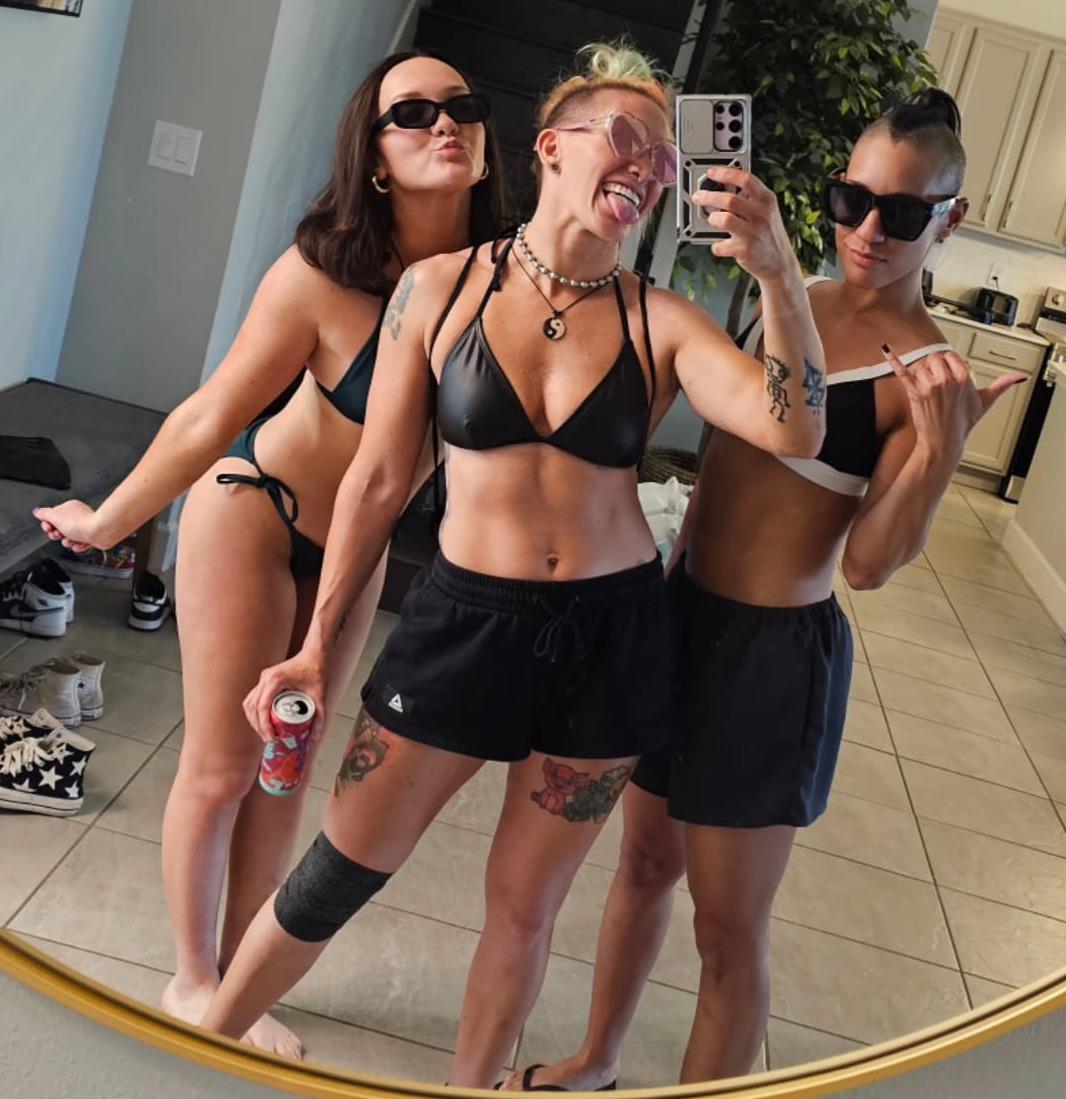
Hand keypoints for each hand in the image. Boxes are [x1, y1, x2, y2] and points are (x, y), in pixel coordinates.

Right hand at [33, 500, 104, 552]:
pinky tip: (79, 544)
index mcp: (70, 507)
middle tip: (59, 534)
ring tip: (71, 540)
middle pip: (60, 528)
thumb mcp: (54, 516)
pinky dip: (78, 546)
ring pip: (70, 537)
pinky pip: (80, 543)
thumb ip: (44, 514)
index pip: (53, 516)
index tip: (48, 528)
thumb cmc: (80, 523)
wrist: (100, 532)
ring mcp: (86, 526)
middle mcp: (78, 516)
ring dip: (68, 541)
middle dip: (57, 534)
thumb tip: (37, 511)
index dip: (47, 524)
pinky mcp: (92, 536)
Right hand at [243, 648, 327, 743]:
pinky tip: (263, 722)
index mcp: (275, 680)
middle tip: (269, 739)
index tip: (271, 737)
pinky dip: (255, 712)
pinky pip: (253, 698)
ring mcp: (263, 678)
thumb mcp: (319, 694)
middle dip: (258, 726)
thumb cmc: (316, 670)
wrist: (314, 654)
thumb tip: (315, 737)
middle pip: (253, 707)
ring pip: (249, 703)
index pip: (263, 707)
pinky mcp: (265, 680)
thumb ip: (320, 716)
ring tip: (265, 733)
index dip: (264, 725)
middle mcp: (265, 678)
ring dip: (254, 720)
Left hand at [692, 167, 798, 282]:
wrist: (780, 263)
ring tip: (713, 221)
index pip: (746, 179)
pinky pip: (720, 245)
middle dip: (708, 196)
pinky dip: (716, 246)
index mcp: (767, 200)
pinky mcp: (745, 251)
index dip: (725, 173)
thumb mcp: (765, 211)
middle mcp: (762, 215)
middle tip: (698, 197)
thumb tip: (722, 186)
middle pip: (729, 199)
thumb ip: (748, 199)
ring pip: (724, 220)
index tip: (711, 172)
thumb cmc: (768, 235)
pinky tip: (720, 245)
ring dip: (713, 219)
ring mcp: (754, 233)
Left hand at [883, 344, 1026, 455]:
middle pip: (934, 358)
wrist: (943, 441)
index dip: (948, 365)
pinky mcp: (914, 392)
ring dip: (920, 373)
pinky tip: (887, 350)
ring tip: (926, 389)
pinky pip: (902, 371)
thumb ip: (1002, 385)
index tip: (948, 376)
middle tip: (936, 385)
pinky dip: (894, 360)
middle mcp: (946, 379)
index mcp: (963, 377)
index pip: (951, 357)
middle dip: (934, 368)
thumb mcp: (985, 402)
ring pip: (921, 364)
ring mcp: (929, 385)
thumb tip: (1019, 377)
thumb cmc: (962, 423)